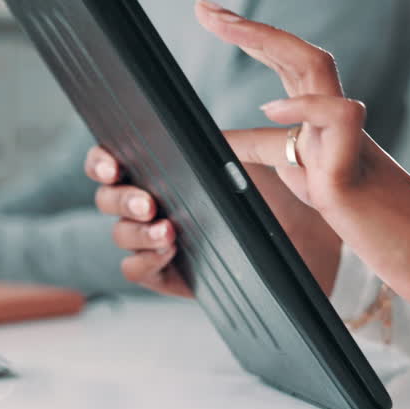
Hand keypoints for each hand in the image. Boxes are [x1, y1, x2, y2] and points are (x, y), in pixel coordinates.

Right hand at [85, 146, 342, 298]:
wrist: (307, 243)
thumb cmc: (276, 196)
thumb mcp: (249, 164)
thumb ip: (218, 145)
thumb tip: (192, 133)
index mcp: (161, 172)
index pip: (112, 162)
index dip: (101, 161)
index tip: (112, 165)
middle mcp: (151, 205)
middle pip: (108, 199)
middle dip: (122, 199)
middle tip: (149, 202)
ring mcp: (156, 241)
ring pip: (120, 234)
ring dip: (138, 232)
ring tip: (168, 230)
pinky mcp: (169, 275)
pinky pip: (136, 270)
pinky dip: (146, 260)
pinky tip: (169, 251)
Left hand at [194, 0, 409, 314]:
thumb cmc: (393, 235)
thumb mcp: (323, 195)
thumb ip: (292, 167)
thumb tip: (250, 150)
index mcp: (336, 132)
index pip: (295, 72)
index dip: (259, 41)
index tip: (218, 17)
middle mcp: (343, 129)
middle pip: (300, 57)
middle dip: (250, 29)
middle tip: (205, 8)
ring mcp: (349, 146)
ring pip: (315, 68)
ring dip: (266, 40)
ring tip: (222, 21)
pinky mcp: (352, 176)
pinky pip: (337, 118)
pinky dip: (304, 105)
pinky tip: (270, 111)